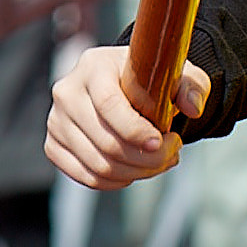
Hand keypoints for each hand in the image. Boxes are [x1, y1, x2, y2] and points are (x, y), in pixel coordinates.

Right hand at [46, 45, 206, 189]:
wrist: (124, 85)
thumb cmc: (151, 78)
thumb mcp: (178, 74)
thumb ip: (191, 86)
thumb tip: (192, 108)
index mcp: (94, 65)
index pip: (108, 104)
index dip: (135, 130)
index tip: (162, 141)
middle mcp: (67, 91)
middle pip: (104, 140)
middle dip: (145, 157)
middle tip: (172, 154)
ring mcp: (56, 120)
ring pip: (97, 164)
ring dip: (135, 172)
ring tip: (159, 162)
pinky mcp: (54, 145)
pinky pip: (86, 176)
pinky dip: (115, 181)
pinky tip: (135, 170)